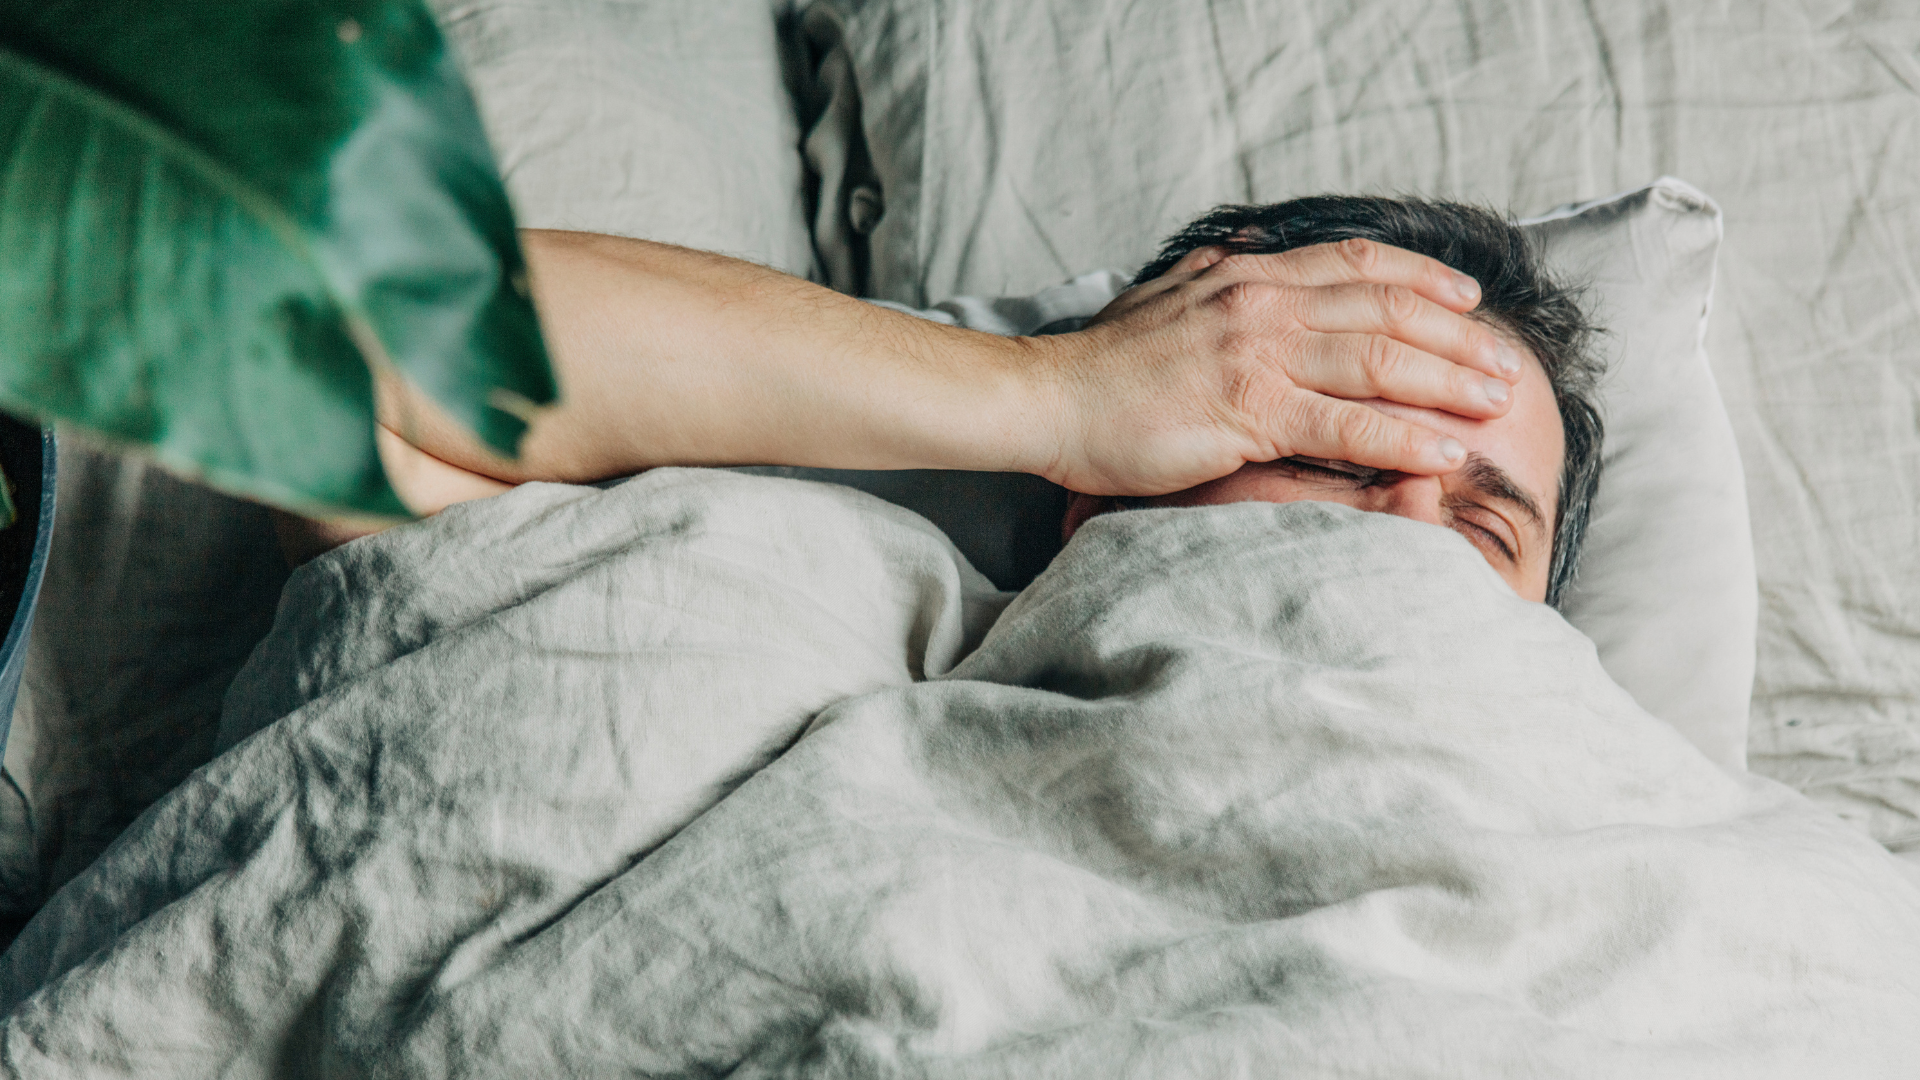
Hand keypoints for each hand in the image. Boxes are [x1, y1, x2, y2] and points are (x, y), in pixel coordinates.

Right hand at [1027, 238, 1526, 495]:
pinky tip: (1445, 450)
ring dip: (1449, 380)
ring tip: (1496, 402)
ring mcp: (1258, 355)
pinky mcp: (1249, 411)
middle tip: (1505, 362)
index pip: (1356, 262)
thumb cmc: (1102, 365)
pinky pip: (1347, 423)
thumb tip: (1235, 257)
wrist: (1049, 399)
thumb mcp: (1162, 298)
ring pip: (1380, 360)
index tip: (1467, 297)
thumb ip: (1208, 277)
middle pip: (1386, 308)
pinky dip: (1405, 435)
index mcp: (1248, 276)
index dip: (1421, 276)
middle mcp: (1263, 304)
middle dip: (1457, 334)